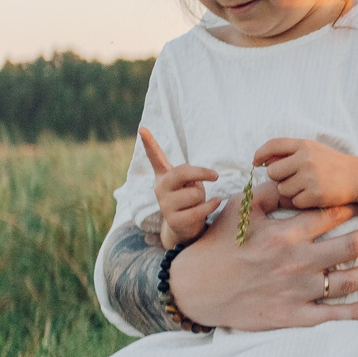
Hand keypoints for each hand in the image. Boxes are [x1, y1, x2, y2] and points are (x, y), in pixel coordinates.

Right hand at [139, 128, 220, 248]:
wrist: (184, 228)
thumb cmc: (190, 199)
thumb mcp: (190, 183)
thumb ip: (189, 176)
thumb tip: (193, 180)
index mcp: (164, 176)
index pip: (155, 158)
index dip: (149, 143)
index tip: (142, 128)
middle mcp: (160, 188)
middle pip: (181, 172)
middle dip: (201, 173)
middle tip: (215, 175)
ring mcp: (165, 205)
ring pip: (194, 193)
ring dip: (203, 197)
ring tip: (198, 202)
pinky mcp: (174, 221)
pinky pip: (198, 209)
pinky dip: (211, 206)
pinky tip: (215, 203)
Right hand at [165, 197, 357, 330]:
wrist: (195, 289)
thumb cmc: (215, 247)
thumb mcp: (237, 212)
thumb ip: (267, 194)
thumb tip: (288, 178)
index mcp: (286, 234)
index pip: (329, 217)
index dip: (351, 208)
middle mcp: (298, 262)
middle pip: (349, 247)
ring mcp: (298, 291)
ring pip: (347, 281)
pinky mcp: (293, 315)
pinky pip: (331, 314)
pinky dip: (356, 311)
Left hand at [255, 137, 357, 210]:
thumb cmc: (332, 164)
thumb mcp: (314, 150)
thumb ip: (291, 153)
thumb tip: (264, 161)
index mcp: (304, 145)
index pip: (273, 145)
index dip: (260, 153)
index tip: (256, 162)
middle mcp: (306, 159)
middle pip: (273, 172)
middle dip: (278, 178)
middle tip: (293, 179)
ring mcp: (311, 177)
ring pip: (282, 189)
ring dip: (291, 191)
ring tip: (307, 187)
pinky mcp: (315, 194)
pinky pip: (295, 201)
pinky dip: (302, 201)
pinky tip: (314, 196)